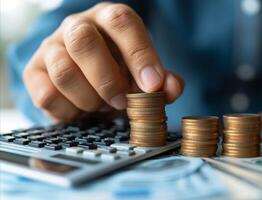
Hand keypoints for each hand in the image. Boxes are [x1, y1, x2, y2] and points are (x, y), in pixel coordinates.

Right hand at [23, 2, 183, 121]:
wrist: (87, 80)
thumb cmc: (120, 72)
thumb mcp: (144, 75)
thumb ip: (163, 81)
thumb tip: (172, 87)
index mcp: (109, 19)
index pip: (122, 22)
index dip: (139, 54)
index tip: (153, 85)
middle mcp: (77, 26)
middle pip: (84, 42)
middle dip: (107, 80)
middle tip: (122, 102)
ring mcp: (51, 46)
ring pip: (64, 72)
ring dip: (90, 99)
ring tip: (102, 105)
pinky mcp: (33, 71)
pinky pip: (47, 95)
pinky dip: (70, 111)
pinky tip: (81, 109)